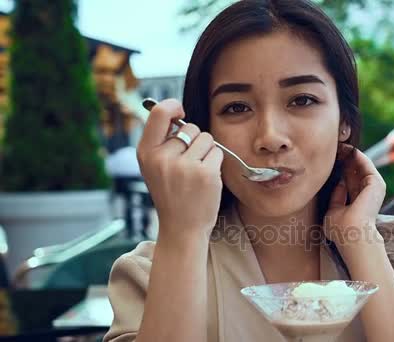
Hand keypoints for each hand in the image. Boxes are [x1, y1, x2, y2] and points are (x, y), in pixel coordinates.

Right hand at [136, 99, 223, 239]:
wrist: (182, 228)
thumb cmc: (171, 193)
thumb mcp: (154, 167)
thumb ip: (161, 141)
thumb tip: (175, 111)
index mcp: (146, 153)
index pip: (158, 113)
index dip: (173, 106)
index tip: (181, 113)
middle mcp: (162, 158)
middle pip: (190, 127)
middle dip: (195, 140)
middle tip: (188, 164)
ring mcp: (184, 166)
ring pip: (207, 138)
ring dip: (207, 151)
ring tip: (197, 172)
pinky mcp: (205, 174)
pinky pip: (217, 152)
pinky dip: (216, 162)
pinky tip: (206, 179)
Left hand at [323, 143, 385, 251]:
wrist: (352, 234)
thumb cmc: (340, 229)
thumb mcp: (334, 211)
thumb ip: (337, 197)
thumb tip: (338, 183)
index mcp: (356, 203)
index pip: (348, 181)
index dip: (339, 169)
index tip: (328, 159)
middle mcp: (366, 195)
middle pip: (354, 172)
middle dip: (344, 160)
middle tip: (333, 148)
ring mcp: (373, 189)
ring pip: (360, 167)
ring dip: (350, 155)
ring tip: (339, 145)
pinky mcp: (377, 183)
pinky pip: (366, 165)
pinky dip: (357, 156)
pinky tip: (347, 148)